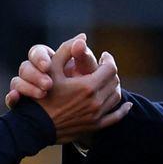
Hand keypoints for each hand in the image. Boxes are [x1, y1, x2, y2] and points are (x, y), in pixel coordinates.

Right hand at [6, 36, 130, 143]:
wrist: (36, 126)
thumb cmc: (41, 95)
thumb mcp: (51, 69)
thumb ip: (67, 50)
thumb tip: (83, 37)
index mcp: (88, 86)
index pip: (110, 68)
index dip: (108, 60)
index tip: (103, 56)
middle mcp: (95, 101)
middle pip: (115, 82)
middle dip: (110, 72)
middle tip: (103, 67)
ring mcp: (96, 115)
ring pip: (116, 97)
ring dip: (114, 87)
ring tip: (106, 81)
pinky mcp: (95, 126)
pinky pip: (116, 117)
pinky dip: (123, 110)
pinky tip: (127, 105)